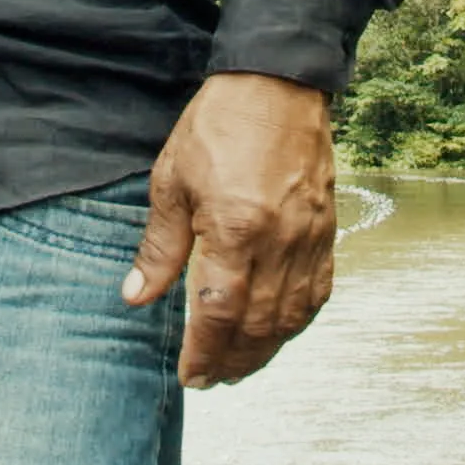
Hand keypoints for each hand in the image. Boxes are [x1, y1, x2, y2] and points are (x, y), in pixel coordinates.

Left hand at [124, 71, 335, 387]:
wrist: (277, 84)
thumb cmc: (219, 126)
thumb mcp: (172, 181)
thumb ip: (160, 247)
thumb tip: (136, 296)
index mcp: (236, 230)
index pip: (219, 313)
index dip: (204, 352)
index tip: (192, 375)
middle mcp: (279, 242)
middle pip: (258, 326)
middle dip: (233, 361)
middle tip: (211, 381)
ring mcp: (309, 238)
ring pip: (291, 317)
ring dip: (265, 351)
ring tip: (240, 367)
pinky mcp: (327, 230)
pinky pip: (318, 291)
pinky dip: (298, 321)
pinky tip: (279, 331)